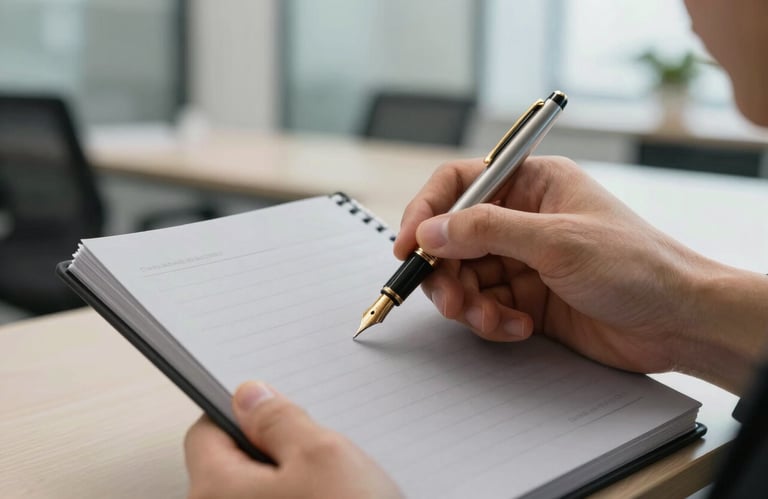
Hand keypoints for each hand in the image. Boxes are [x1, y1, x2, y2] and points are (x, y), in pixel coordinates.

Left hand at [185, 381, 401, 498]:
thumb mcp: (323, 453)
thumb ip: (278, 417)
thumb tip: (250, 397)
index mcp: (215, 491)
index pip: (205, 430)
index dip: (242, 414)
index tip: (271, 412)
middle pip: (230, 467)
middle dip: (271, 455)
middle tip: (315, 461)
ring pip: (255, 496)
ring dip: (287, 487)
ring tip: (329, 495)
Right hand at [395, 156, 767, 392]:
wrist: (677, 322)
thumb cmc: (636, 265)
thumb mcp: (557, 240)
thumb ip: (487, 231)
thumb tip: (430, 230)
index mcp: (531, 183)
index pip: (459, 184)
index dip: (426, 211)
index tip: (407, 244)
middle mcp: (522, 217)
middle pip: (453, 236)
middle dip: (445, 270)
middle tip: (450, 298)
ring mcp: (523, 259)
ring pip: (464, 275)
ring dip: (468, 301)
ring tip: (490, 318)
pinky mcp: (526, 296)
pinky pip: (485, 305)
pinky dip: (491, 320)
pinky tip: (519, 327)